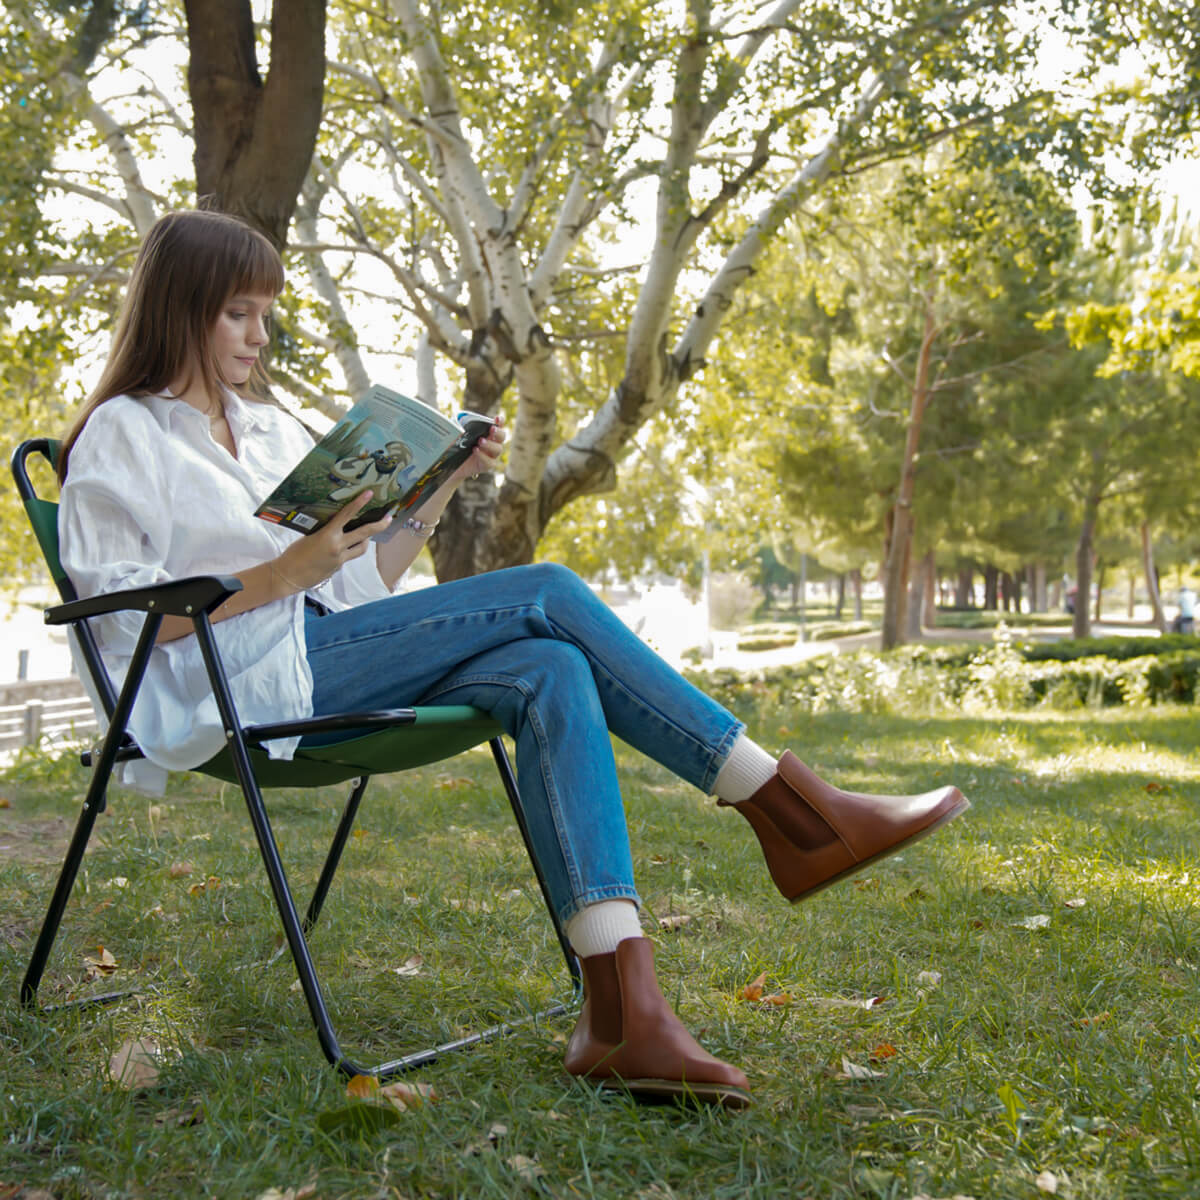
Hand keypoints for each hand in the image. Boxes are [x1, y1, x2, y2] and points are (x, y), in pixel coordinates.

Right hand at [273, 490, 392, 588]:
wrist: (288, 576)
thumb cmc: (294, 554)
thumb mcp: (310, 536)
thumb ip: (326, 530)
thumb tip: (338, 524)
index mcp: (327, 535)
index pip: (346, 515)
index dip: (359, 503)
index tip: (369, 494)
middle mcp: (337, 547)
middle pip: (365, 534)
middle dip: (379, 525)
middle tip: (389, 518)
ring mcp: (340, 559)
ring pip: (361, 548)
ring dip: (365, 540)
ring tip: (366, 534)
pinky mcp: (339, 568)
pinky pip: (349, 556)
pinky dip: (349, 550)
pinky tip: (342, 548)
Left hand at [451, 412, 505, 487]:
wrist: (451, 464)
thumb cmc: (456, 445)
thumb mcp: (456, 433)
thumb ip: (460, 426)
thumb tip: (458, 421)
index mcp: (488, 433)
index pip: (498, 426)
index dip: (500, 422)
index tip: (497, 418)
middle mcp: (492, 443)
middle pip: (502, 437)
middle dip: (498, 432)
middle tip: (492, 429)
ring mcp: (490, 455)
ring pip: (497, 449)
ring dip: (489, 444)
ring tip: (480, 441)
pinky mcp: (486, 466)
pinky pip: (489, 462)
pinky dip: (483, 456)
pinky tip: (476, 450)